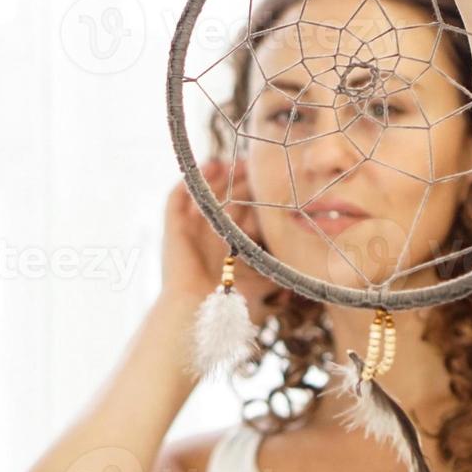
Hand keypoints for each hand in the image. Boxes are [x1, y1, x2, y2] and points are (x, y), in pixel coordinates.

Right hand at [160, 158, 280, 324]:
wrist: (196, 311)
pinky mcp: (172, 229)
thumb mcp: (262, 285)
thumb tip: (300, 271)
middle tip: (254, 163)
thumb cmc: (229, 303)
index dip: (253, 196)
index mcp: (226, 249)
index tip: (270, 181)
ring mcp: (189, 231)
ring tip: (233, 160)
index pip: (241, 213)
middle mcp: (207, 237)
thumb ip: (276, 274)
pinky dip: (190, 180)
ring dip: (216, 176)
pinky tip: (209, 165)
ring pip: (202, 194)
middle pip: (222, 199)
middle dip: (238, 180)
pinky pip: (177, 197)